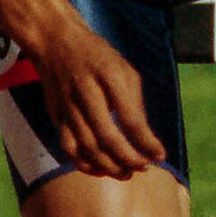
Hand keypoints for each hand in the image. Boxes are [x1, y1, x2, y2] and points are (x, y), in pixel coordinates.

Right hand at [33, 12, 166, 180]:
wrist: (55, 43)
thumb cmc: (98, 58)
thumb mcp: (124, 70)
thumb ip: (134, 102)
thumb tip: (145, 139)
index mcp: (109, 77)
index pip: (130, 117)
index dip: (146, 141)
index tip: (160, 155)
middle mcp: (86, 93)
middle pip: (107, 137)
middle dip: (128, 159)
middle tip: (143, 168)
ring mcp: (68, 107)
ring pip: (87, 148)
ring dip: (109, 167)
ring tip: (126, 174)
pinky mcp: (56, 117)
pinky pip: (69, 149)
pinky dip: (85, 165)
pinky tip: (101, 170)